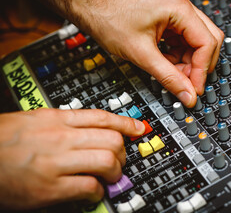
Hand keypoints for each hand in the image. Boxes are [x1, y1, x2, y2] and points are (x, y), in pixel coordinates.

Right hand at [0, 108, 144, 209]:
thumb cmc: (2, 140)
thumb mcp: (33, 120)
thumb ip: (63, 123)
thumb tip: (90, 130)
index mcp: (55, 118)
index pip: (101, 117)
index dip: (126, 123)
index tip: (139, 129)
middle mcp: (59, 137)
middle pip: (111, 139)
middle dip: (123, 152)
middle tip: (119, 160)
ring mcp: (55, 162)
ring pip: (106, 161)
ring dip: (115, 171)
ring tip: (110, 176)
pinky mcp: (49, 188)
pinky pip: (89, 187)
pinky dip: (98, 191)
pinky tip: (92, 191)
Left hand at [71, 0, 223, 107]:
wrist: (88, 4)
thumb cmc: (108, 17)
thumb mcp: (141, 54)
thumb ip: (168, 77)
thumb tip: (187, 94)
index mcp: (179, 9)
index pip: (207, 43)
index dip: (201, 71)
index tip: (193, 90)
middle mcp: (181, 8)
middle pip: (207, 41)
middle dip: (198, 66)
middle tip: (188, 85)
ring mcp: (174, 12)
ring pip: (195, 42)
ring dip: (187, 62)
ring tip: (172, 77)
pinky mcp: (166, 19)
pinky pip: (182, 41)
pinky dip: (177, 56)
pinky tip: (166, 65)